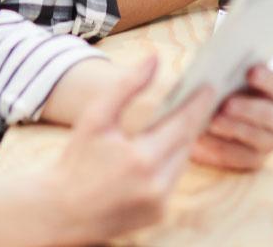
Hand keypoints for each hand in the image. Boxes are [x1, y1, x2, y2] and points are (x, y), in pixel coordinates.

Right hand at [0, 57, 214, 246]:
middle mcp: (156, 187)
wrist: (61, 210)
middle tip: (197, 95)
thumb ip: (127, 85)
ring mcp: (159, 204)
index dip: (199, 104)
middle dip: (191, 119)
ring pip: (182, 161)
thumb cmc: (77, 159)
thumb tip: (154, 58)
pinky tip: (159, 146)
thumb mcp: (96, 117)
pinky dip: (169, 161)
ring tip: (177, 117)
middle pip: (186, 143)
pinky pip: (172, 179)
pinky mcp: (158, 214)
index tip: (211, 85)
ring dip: (180, 140)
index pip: (183, 125)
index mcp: (142, 161)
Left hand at [191, 64, 272, 170]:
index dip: (268, 80)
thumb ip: (231, 70)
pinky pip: (240, 157)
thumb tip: (222, 68)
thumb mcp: (230, 74)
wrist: (213, 113)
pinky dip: (221, 146)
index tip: (250, 72)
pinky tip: (203, 138)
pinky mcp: (254, 159)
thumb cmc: (226, 85)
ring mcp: (270, 141)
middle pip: (272, 116)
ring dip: (235, 129)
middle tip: (227, 104)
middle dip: (249, 109)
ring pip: (258, 138)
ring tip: (212, 121)